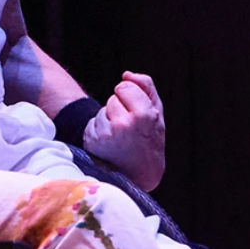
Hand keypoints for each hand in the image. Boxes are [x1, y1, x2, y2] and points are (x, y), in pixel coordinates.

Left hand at [83, 71, 165, 192]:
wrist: (140, 174)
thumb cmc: (150, 140)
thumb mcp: (157, 112)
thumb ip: (146, 87)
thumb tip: (126, 74)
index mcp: (144, 116)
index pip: (125, 87)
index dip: (130, 96)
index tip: (136, 111)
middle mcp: (124, 125)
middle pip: (113, 98)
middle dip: (120, 108)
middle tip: (130, 128)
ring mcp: (106, 134)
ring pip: (102, 110)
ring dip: (109, 119)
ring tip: (121, 137)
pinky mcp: (92, 141)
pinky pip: (92, 122)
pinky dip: (99, 130)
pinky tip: (110, 143)